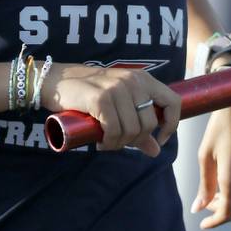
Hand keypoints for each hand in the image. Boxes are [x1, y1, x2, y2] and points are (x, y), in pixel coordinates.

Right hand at [41, 62, 181, 157]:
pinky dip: (108, 142)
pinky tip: (100, 142)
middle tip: (120, 142)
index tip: (158, 139)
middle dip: (136, 140)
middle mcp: (133, 81)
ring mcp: (117, 88)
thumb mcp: (119, 106)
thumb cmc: (89, 94)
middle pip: (149, 123)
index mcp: (143, 79)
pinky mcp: (101, 99)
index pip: (173, 102)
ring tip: (107, 142)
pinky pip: (113, 130)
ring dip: (119, 144)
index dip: (170, 125)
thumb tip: (155, 151)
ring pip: (131, 130)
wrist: (57, 81)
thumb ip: (138, 127)